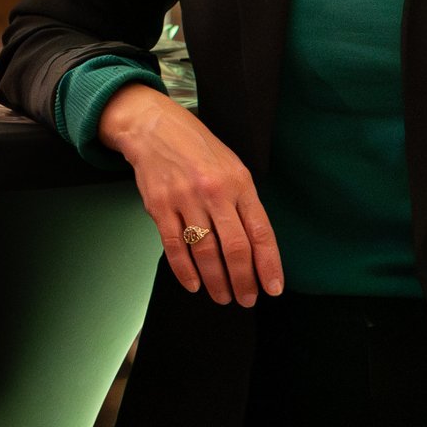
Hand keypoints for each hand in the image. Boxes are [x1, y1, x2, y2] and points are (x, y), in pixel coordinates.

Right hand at [97, 83, 282, 305]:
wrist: (153, 127)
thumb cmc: (196, 148)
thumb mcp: (232, 166)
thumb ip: (244, 202)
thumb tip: (255, 246)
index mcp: (239, 182)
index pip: (260, 231)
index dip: (269, 264)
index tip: (273, 287)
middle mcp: (214, 191)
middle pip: (235, 247)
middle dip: (243, 280)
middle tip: (246, 299)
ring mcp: (185, 199)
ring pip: (205, 252)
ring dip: (217, 281)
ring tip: (223, 297)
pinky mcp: (159, 206)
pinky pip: (175, 246)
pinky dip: (185, 271)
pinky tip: (194, 285)